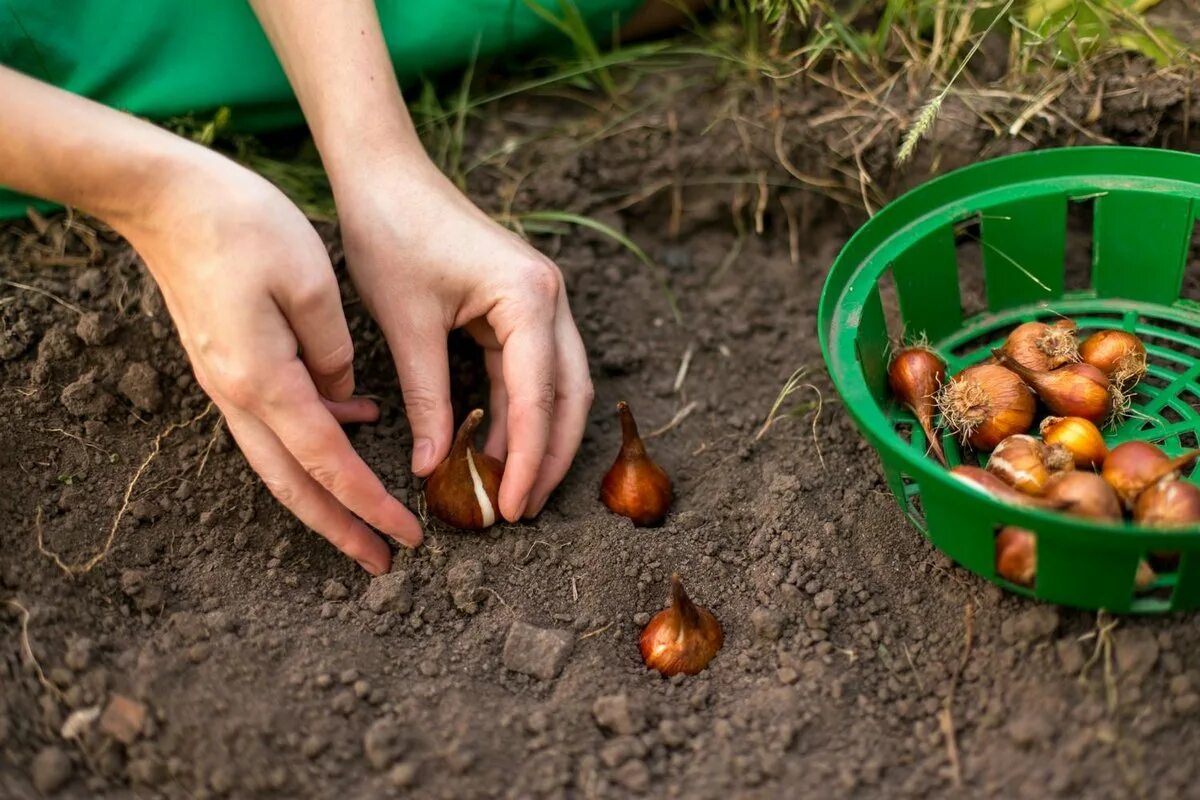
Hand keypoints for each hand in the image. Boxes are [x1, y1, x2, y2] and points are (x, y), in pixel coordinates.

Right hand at [118, 151, 421, 573]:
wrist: (164, 196)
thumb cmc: (241, 224)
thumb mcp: (310, 282)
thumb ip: (334, 351)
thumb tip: (346, 398)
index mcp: (265, 380)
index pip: (328, 462)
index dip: (370, 505)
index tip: (407, 536)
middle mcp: (238, 394)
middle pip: (294, 484)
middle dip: (340, 528)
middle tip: (383, 561)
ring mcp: (227, 382)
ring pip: (280, 461)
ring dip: (324, 495)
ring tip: (369, 518)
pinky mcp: (227, 364)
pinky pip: (274, 420)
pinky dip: (313, 439)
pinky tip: (355, 421)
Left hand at [334, 161, 593, 520]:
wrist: (384, 173)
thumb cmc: (391, 234)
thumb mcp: (406, 325)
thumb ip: (428, 399)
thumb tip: (434, 467)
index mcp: (529, 298)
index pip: (539, 397)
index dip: (529, 459)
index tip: (514, 507)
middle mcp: (550, 298)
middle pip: (569, 395)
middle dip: (551, 457)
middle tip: (523, 509)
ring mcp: (540, 300)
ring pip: (558, 386)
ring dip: (539, 437)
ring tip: (513, 489)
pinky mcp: (520, 305)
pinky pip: (531, 369)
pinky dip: (518, 411)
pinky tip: (497, 446)